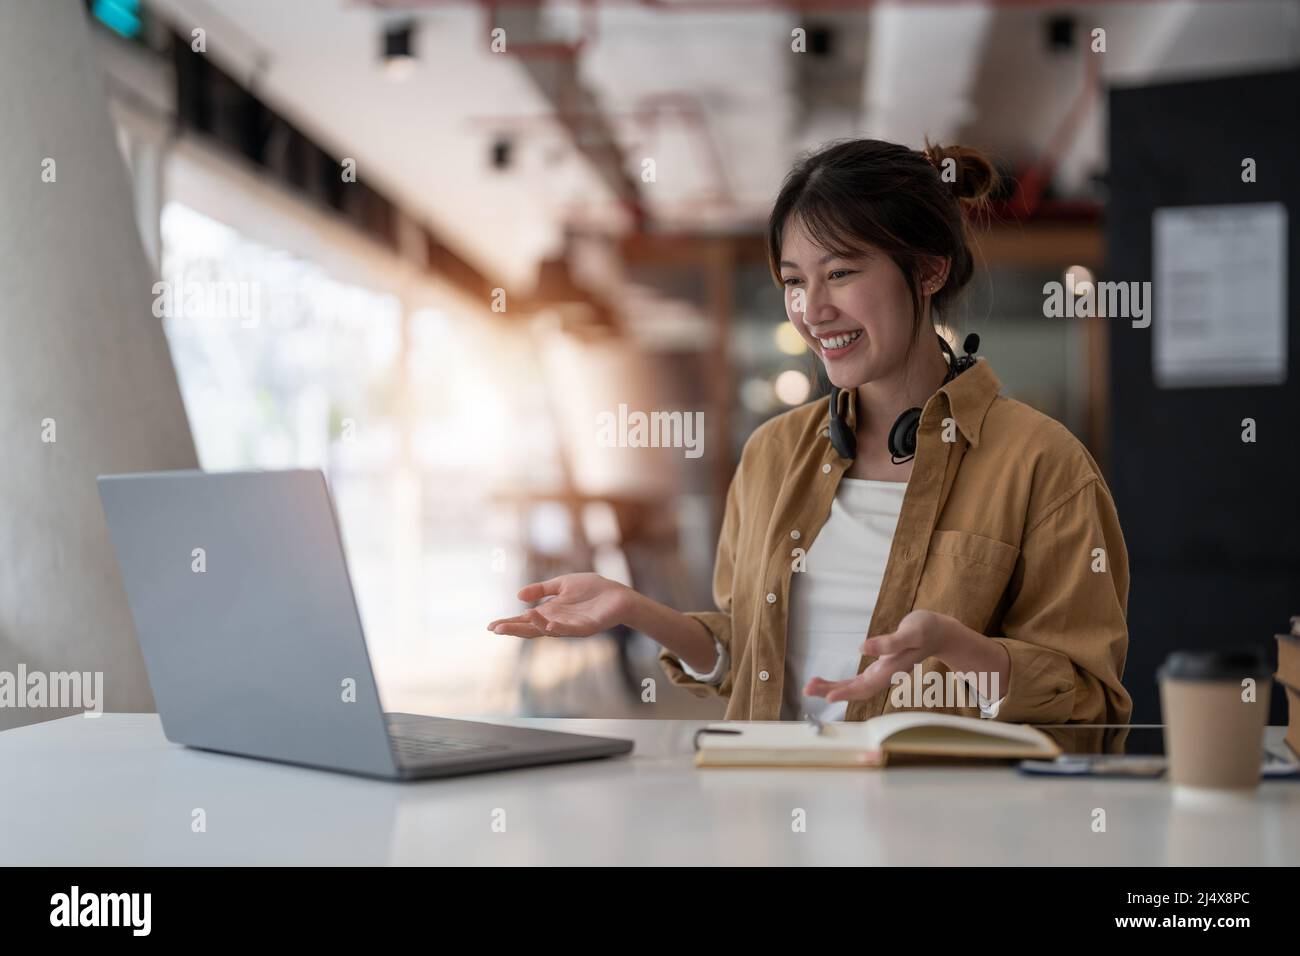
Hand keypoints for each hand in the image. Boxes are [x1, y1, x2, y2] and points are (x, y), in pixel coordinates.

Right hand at [487, 573, 632, 638]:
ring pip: (548, 630)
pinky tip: (548, 624)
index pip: (525, 620)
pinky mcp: (586, 628)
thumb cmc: (592, 589)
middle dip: (514, 628)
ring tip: (521, 618)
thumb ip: (541, 590)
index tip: (491, 626)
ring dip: (534, 625)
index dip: (509, 622)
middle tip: (496, 628)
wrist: (618, 595)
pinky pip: (570, 630)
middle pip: (531, 628)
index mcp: (549, 612)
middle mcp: (557, 622)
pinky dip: (558, 628)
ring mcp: (571, 626)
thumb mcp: (561, 584)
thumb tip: (517, 596)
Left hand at [804, 609, 948, 703]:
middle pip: (855, 690)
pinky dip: (840, 683)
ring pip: (853, 687)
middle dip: (831, 691)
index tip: (828, 697)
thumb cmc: (926, 629)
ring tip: (809, 686)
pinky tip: (824, 681)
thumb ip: (890, 642)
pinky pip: (855, 680)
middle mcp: (885, 676)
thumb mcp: (911, 632)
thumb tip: (863, 648)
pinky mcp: (878, 668)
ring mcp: (880, 674)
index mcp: (892, 670)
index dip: (847, 693)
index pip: (866, 686)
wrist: (937, 632)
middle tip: (806, 690)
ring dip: (831, 688)